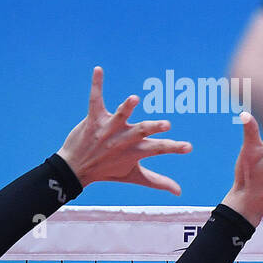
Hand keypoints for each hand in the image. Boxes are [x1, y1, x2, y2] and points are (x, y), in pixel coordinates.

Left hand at [56, 67, 191, 192]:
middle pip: (141, 131)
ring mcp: (107, 128)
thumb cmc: (107, 171)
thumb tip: (179, 192)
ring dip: (126, 107)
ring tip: (134, 99)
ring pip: (119, 115)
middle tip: (166, 124)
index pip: (158, 148)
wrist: (74, 168)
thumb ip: (158, 182)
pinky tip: (98, 70)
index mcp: (135, 152)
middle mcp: (122, 140)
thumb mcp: (134, 177)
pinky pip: (95, 99)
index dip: (174, 148)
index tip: (188, 147)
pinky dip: (96, 85)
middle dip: (153, 127)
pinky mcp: (93, 118)